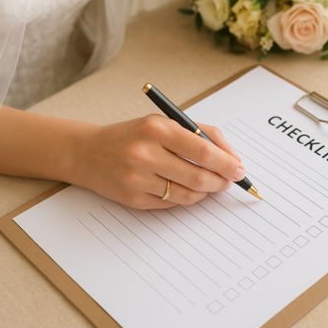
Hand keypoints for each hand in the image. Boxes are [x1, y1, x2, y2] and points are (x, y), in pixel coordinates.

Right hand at [73, 114, 243, 209]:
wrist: (88, 152)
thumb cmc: (134, 135)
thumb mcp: (164, 124)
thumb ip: (201, 135)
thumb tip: (232, 158)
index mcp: (157, 129)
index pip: (203, 151)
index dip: (227, 163)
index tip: (239, 169)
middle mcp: (145, 153)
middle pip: (199, 177)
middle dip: (221, 182)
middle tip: (228, 181)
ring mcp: (137, 179)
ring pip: (188, 195)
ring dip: (205, 192)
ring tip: (209, 184)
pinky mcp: (133, 199)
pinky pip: (172, 204)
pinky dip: (186, 199)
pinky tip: (186, 189)